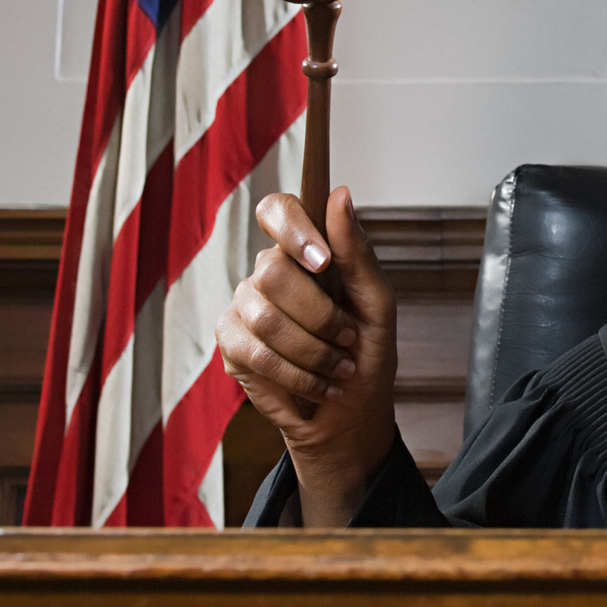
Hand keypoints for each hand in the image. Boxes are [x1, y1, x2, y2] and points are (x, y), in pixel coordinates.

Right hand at [217, 185, 396, 526]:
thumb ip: (356, 251)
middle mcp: (270, 271)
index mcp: (307, 250)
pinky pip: (251, 350)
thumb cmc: (366, 351)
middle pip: (272, 270)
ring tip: (338, 368)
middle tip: (347, 338)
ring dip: (313, 350)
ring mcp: (244, 305)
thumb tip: (340, 194)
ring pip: (263, 315)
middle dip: (320, 314)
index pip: (278, 209)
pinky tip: (316, 384)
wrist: (351, 412)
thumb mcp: (376, 301)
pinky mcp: (229, 343)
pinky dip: (294, 373)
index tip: (322, 261)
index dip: (293, 229)